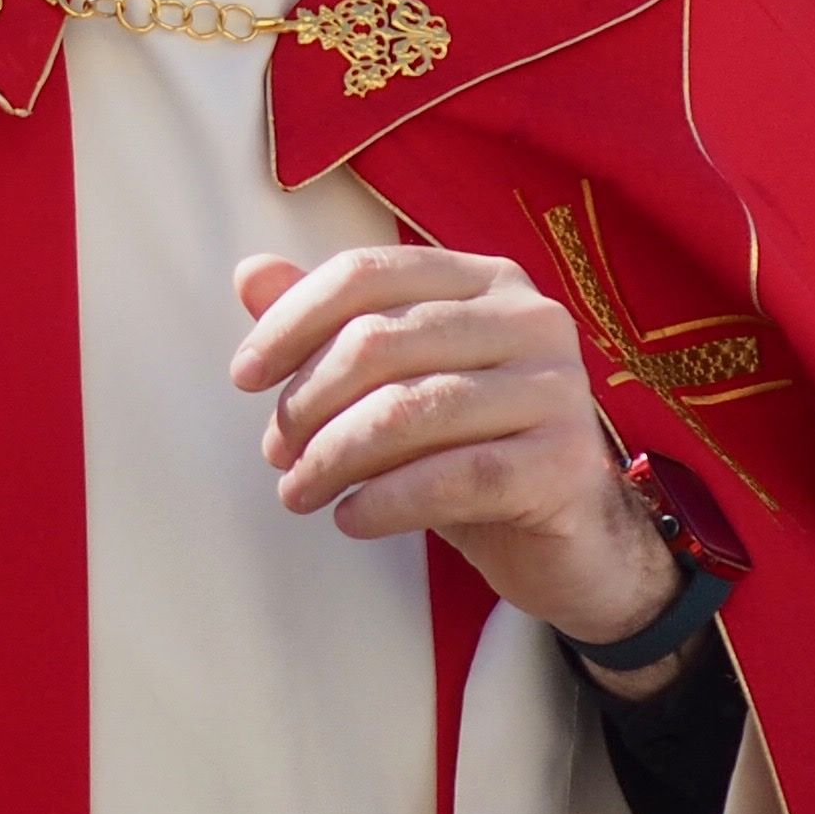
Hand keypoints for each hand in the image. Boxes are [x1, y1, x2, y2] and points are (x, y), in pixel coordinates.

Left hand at [230, 249, 687, 688]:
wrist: (569, 540)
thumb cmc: (472, 449)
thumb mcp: (398, 386)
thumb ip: (333, 326)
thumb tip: (251, 272)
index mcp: (486, 280)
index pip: (368, 273)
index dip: (291, 320)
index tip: (244, 376)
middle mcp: (531, 318)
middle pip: (380, 341)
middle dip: (307, 401)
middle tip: (277, 452)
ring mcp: (557, 388)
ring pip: (409, 411)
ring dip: (333, 458)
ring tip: (298, 493)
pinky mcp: (567, 462)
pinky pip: (453, 477)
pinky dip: (386, 501)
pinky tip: (350, 519)